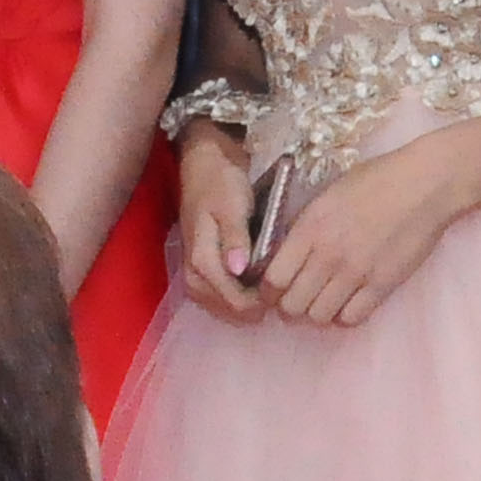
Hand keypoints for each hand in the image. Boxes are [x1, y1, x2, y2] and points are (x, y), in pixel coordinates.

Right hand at [169, 127, 272, 324]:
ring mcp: (196, 278)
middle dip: (258, 305)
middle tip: (283, 284)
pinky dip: (242, 297)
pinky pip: (223, 299)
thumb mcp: (232, 205)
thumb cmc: (221, 183)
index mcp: (202, 262)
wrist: (203, 168)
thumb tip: (239, 269)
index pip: (235, 302)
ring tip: (274, 283)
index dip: (263, 302)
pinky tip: (259, 284)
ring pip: (227, 309)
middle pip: (231, 311)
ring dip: (251, 303)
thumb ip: (236, 238)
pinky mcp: (201, 274)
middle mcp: (195, 277)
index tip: (285, 287)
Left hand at [258, 139, 459, 329]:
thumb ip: (304, 227)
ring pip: (319, 316)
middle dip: (290, 305)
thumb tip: (284, 255)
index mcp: (310, 228)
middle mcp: (328, 255)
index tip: (275, 288)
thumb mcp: (327, 196)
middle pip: (292, 305)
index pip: (273, 279)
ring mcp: (356, 273)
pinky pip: (352, 318)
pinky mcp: (383, 285)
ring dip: (317, 312)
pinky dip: (345, 315)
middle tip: (300, 295)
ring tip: (325, 298)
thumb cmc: (376, 180)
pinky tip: (349, 300)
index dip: (268, 289)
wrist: (425, 185)